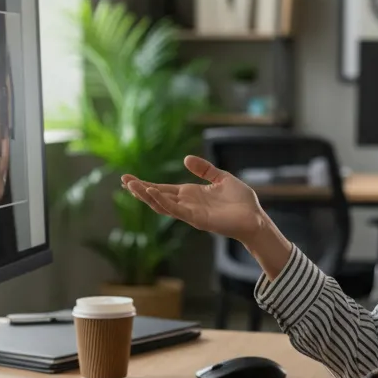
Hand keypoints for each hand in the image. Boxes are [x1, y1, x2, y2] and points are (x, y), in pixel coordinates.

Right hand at [121, 156, 265, 242]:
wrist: (255, 218)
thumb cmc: (241, 201)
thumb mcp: (221, 178)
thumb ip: (204, 169)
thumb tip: (185, 159)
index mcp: (191, 194)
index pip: (163, 189)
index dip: (146, 184)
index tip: (128, 178)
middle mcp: (187, 204)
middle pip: (157, 197)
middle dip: (140, 190)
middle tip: (123, 180)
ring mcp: (190, 213)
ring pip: (162, 205)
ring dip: (146, 195)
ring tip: (131, 185)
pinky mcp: (197, 219)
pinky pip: (176, 210)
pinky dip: (163, 202)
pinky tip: (152, 193)